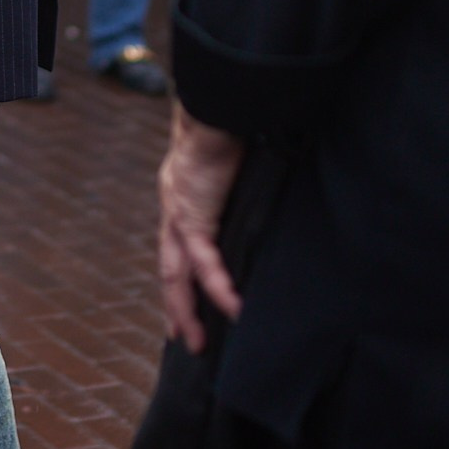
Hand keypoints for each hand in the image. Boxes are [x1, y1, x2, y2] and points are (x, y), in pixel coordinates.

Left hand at [157, 104, 245, 353]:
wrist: (219, 106)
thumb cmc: (233, 123)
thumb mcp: (236, 163)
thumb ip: (244, 185)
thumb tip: (279, 185)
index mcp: (181, 194)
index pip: (176, 246)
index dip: (178, 277)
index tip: (182, 303)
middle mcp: (174, 208)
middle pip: (169, 269)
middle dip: (175, 307)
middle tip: (183, 340)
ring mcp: (179, 214)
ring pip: (176, 276)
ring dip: (184, 310)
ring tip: (196, 343)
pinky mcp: (193, 215)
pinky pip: (204, 263)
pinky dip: (218, 288)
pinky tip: (232, 309)